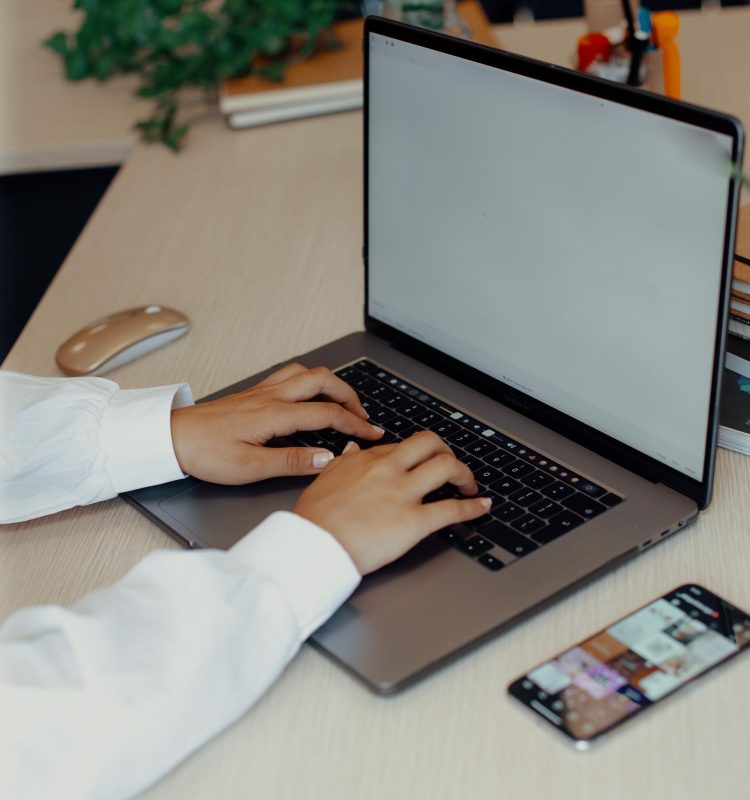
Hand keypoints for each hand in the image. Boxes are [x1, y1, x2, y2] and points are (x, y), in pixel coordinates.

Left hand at [170, 363, 383, 483]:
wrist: (170, 437)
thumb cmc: (205, 453)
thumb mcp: (250, 468)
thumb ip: (292, 462)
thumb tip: (328, 459)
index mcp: (275, 414)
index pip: (327, 413)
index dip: (355, 423)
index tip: (373, 434)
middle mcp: (271, 396)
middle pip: (323, 381)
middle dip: (350, 395)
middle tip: (363, 415)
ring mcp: (262, 391)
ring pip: (306, 373)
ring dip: (330, 384)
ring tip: (341, 402)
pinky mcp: (253, 393)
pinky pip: (289, 375)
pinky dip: (309, 381)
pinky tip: (307, 396)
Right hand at [294, 430, 490, 573]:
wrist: (313, 546)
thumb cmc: (315, 518)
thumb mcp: (325, 478)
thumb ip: (343, 462)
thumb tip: (353, 449)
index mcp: (368, 460)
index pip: (402, 446)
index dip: (417, 455)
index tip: (423, 462)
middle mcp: (389, 470)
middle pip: (430, 444)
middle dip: (446, 451)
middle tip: (451, 465)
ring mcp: (403, 493)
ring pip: (447, 467)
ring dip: (464, 474)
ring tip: (469, 484)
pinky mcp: (414, 521)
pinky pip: (452, 509)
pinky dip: (473, 508)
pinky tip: (482, 507)